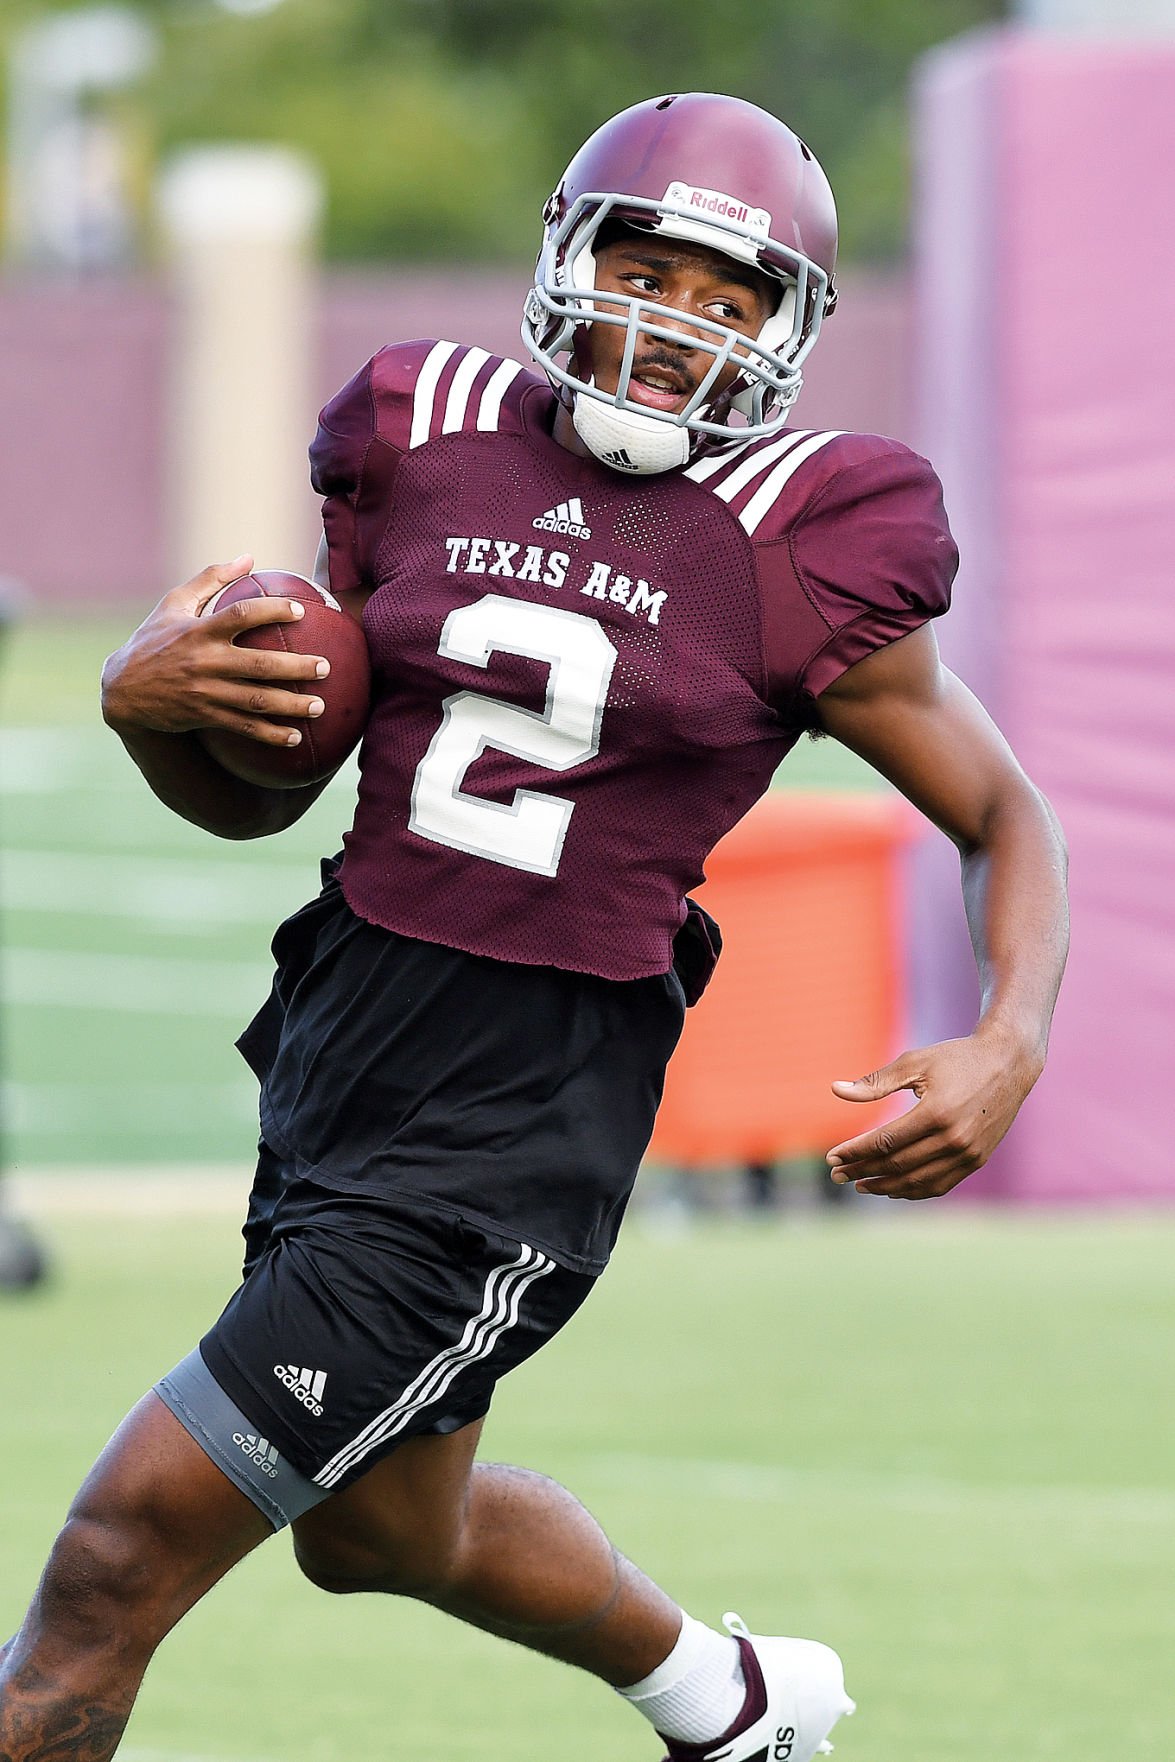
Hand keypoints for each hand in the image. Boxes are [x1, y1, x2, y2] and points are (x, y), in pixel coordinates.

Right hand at [101, 556, 330, 748]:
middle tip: (326, 667)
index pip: (241, 616)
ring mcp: (206, 692)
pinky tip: (296, 738)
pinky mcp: (204, 716)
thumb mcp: (174, 604)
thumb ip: (211, 578)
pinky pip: (243, 728)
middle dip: (296, 667)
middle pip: (259, 664)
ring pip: (256, 701)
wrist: (122, 690)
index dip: (272, 611)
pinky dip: (270, 735)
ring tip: (320, 707)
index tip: (300, 610)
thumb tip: (249, 557)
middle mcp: (205, 662)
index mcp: (199, 630)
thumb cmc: (154, 639)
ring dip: (291, 706)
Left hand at [825, 1029, 1043, 1199]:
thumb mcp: (915, 1062)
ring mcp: (968, 1153)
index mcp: (936, 1113)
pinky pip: (939, 1184)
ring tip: (860, 1185)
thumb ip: (875, 1082)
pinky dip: (913, 1190)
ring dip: (885, 1186)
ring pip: (917, 1181)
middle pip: (897, 1164)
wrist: (1008, 1062)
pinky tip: (892, 1187)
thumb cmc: (957, 1058)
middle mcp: (954, 1139)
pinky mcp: (977, 1160)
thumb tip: (836, 1090)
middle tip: (837, 1175)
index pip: (885, 1142)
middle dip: (862, 1171)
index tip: (832, 1157)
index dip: (855, 1152)